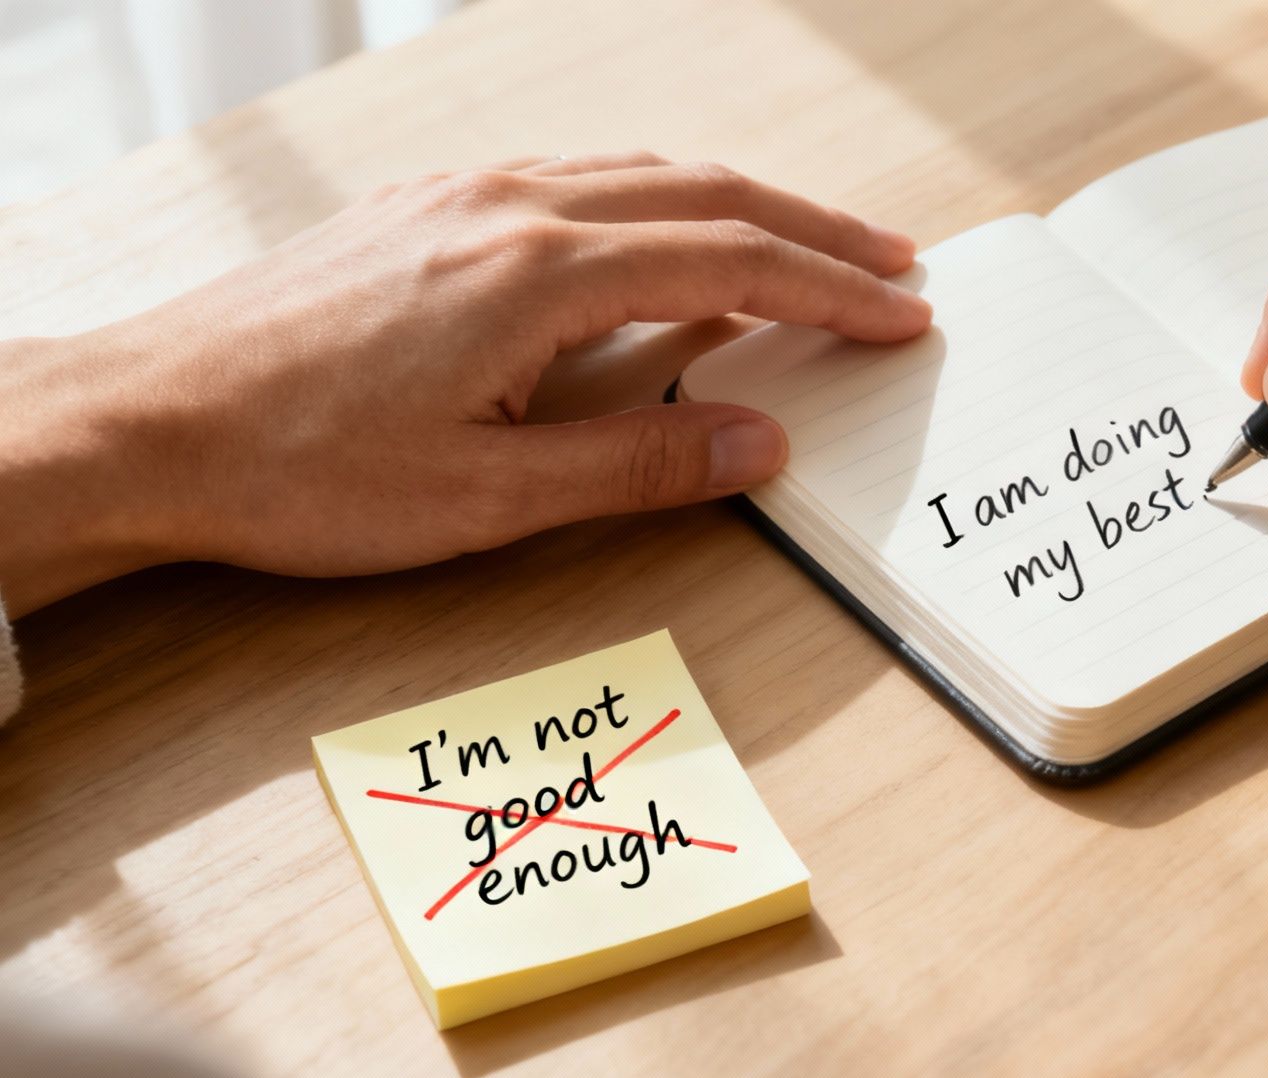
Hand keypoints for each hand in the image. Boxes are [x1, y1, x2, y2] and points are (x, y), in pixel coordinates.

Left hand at [0, 154, 929, 614]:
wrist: (145, 422)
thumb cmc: (299, 469)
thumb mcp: (490, 498)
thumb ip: (640, 461)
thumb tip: (760, 441)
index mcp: (539, 272)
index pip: (734, 262)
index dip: (832, 289)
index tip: (904, 314)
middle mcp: (508, 207)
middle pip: (705, 193)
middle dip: (815, 229)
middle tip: (896, 265)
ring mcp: (460, 196)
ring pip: (642, 173)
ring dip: (741, 205)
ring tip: (808, 245)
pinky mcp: (423, 209)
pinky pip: (577, 179)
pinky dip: (657, 201)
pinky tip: (664, 240)